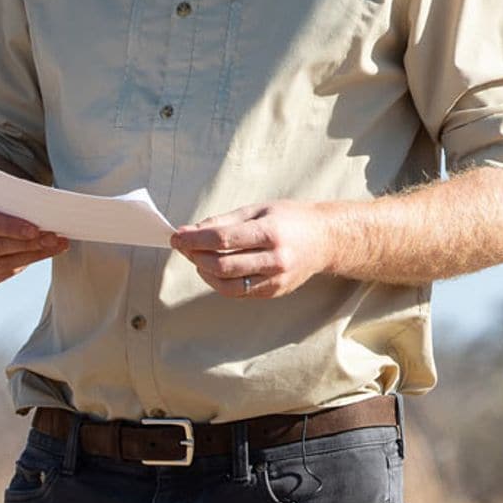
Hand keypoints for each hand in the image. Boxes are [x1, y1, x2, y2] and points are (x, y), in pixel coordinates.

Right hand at [0, 199, 68, 288]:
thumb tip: (48, 214)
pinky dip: (26, 263)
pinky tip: (43, 253)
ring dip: (32, 255)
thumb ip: (13, 204)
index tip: (35, 229)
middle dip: (26, 244)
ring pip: (0, 264)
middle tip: (54, 238)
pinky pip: (2, 275)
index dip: (9, 228)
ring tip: (56, 245)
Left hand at [171, 201, 330, 298]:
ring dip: (204, 272)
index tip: (177, 236)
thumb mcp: (259, 209)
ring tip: (198, 259)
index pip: (223, 239)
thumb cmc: (291, 219)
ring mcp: (276, 279)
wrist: (325, 239)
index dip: (195, 239)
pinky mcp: (274, 292)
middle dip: (195, 256)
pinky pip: (238, 292)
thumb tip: (189, 231)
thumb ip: (224, 221)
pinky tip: (215, 269)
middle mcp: (275, 258)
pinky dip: (220, 282)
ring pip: (227, 285)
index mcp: (271, 231)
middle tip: (184, 246)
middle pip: (222, 264)